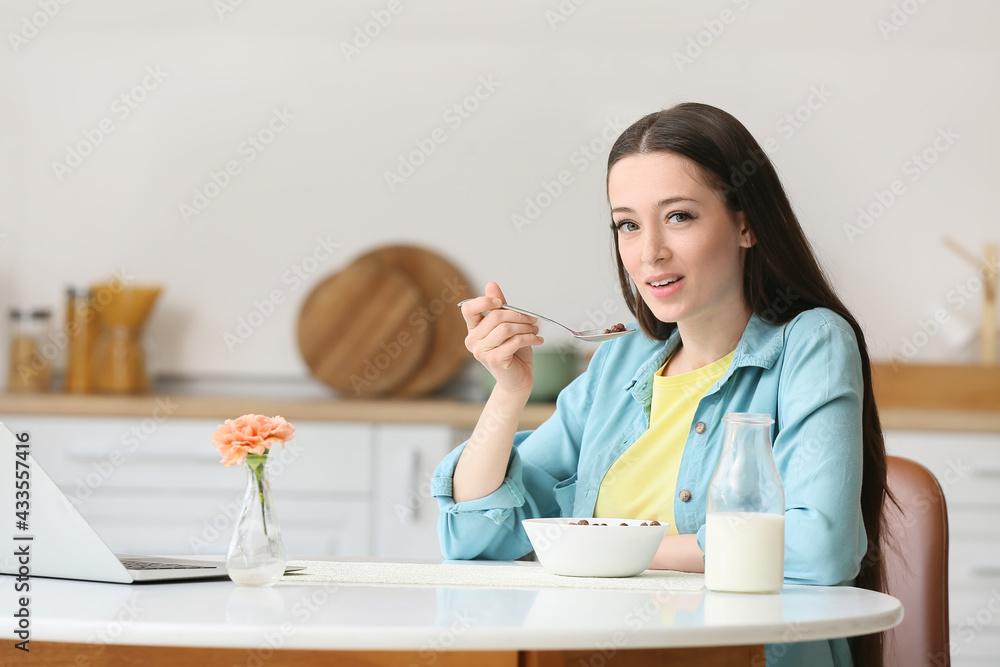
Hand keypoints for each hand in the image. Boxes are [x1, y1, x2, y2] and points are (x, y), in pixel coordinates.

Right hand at [461, 282, 543, 396]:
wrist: (518, 381)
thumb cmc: (513, 353)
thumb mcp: (508, 327)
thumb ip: (499, 308)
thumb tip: (491, 284)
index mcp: (473, 330)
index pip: (468, 309)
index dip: (484, 301)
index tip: (502, 303)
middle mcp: (473, 341)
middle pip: (495, 317)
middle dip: (518, 316)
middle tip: (532, 320)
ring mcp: (482, 352)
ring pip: (506, 328)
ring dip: (526, 327)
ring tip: (535, 331)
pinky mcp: (495, 360)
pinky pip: (514, 341)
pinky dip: (530, 338)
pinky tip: (537, 340)